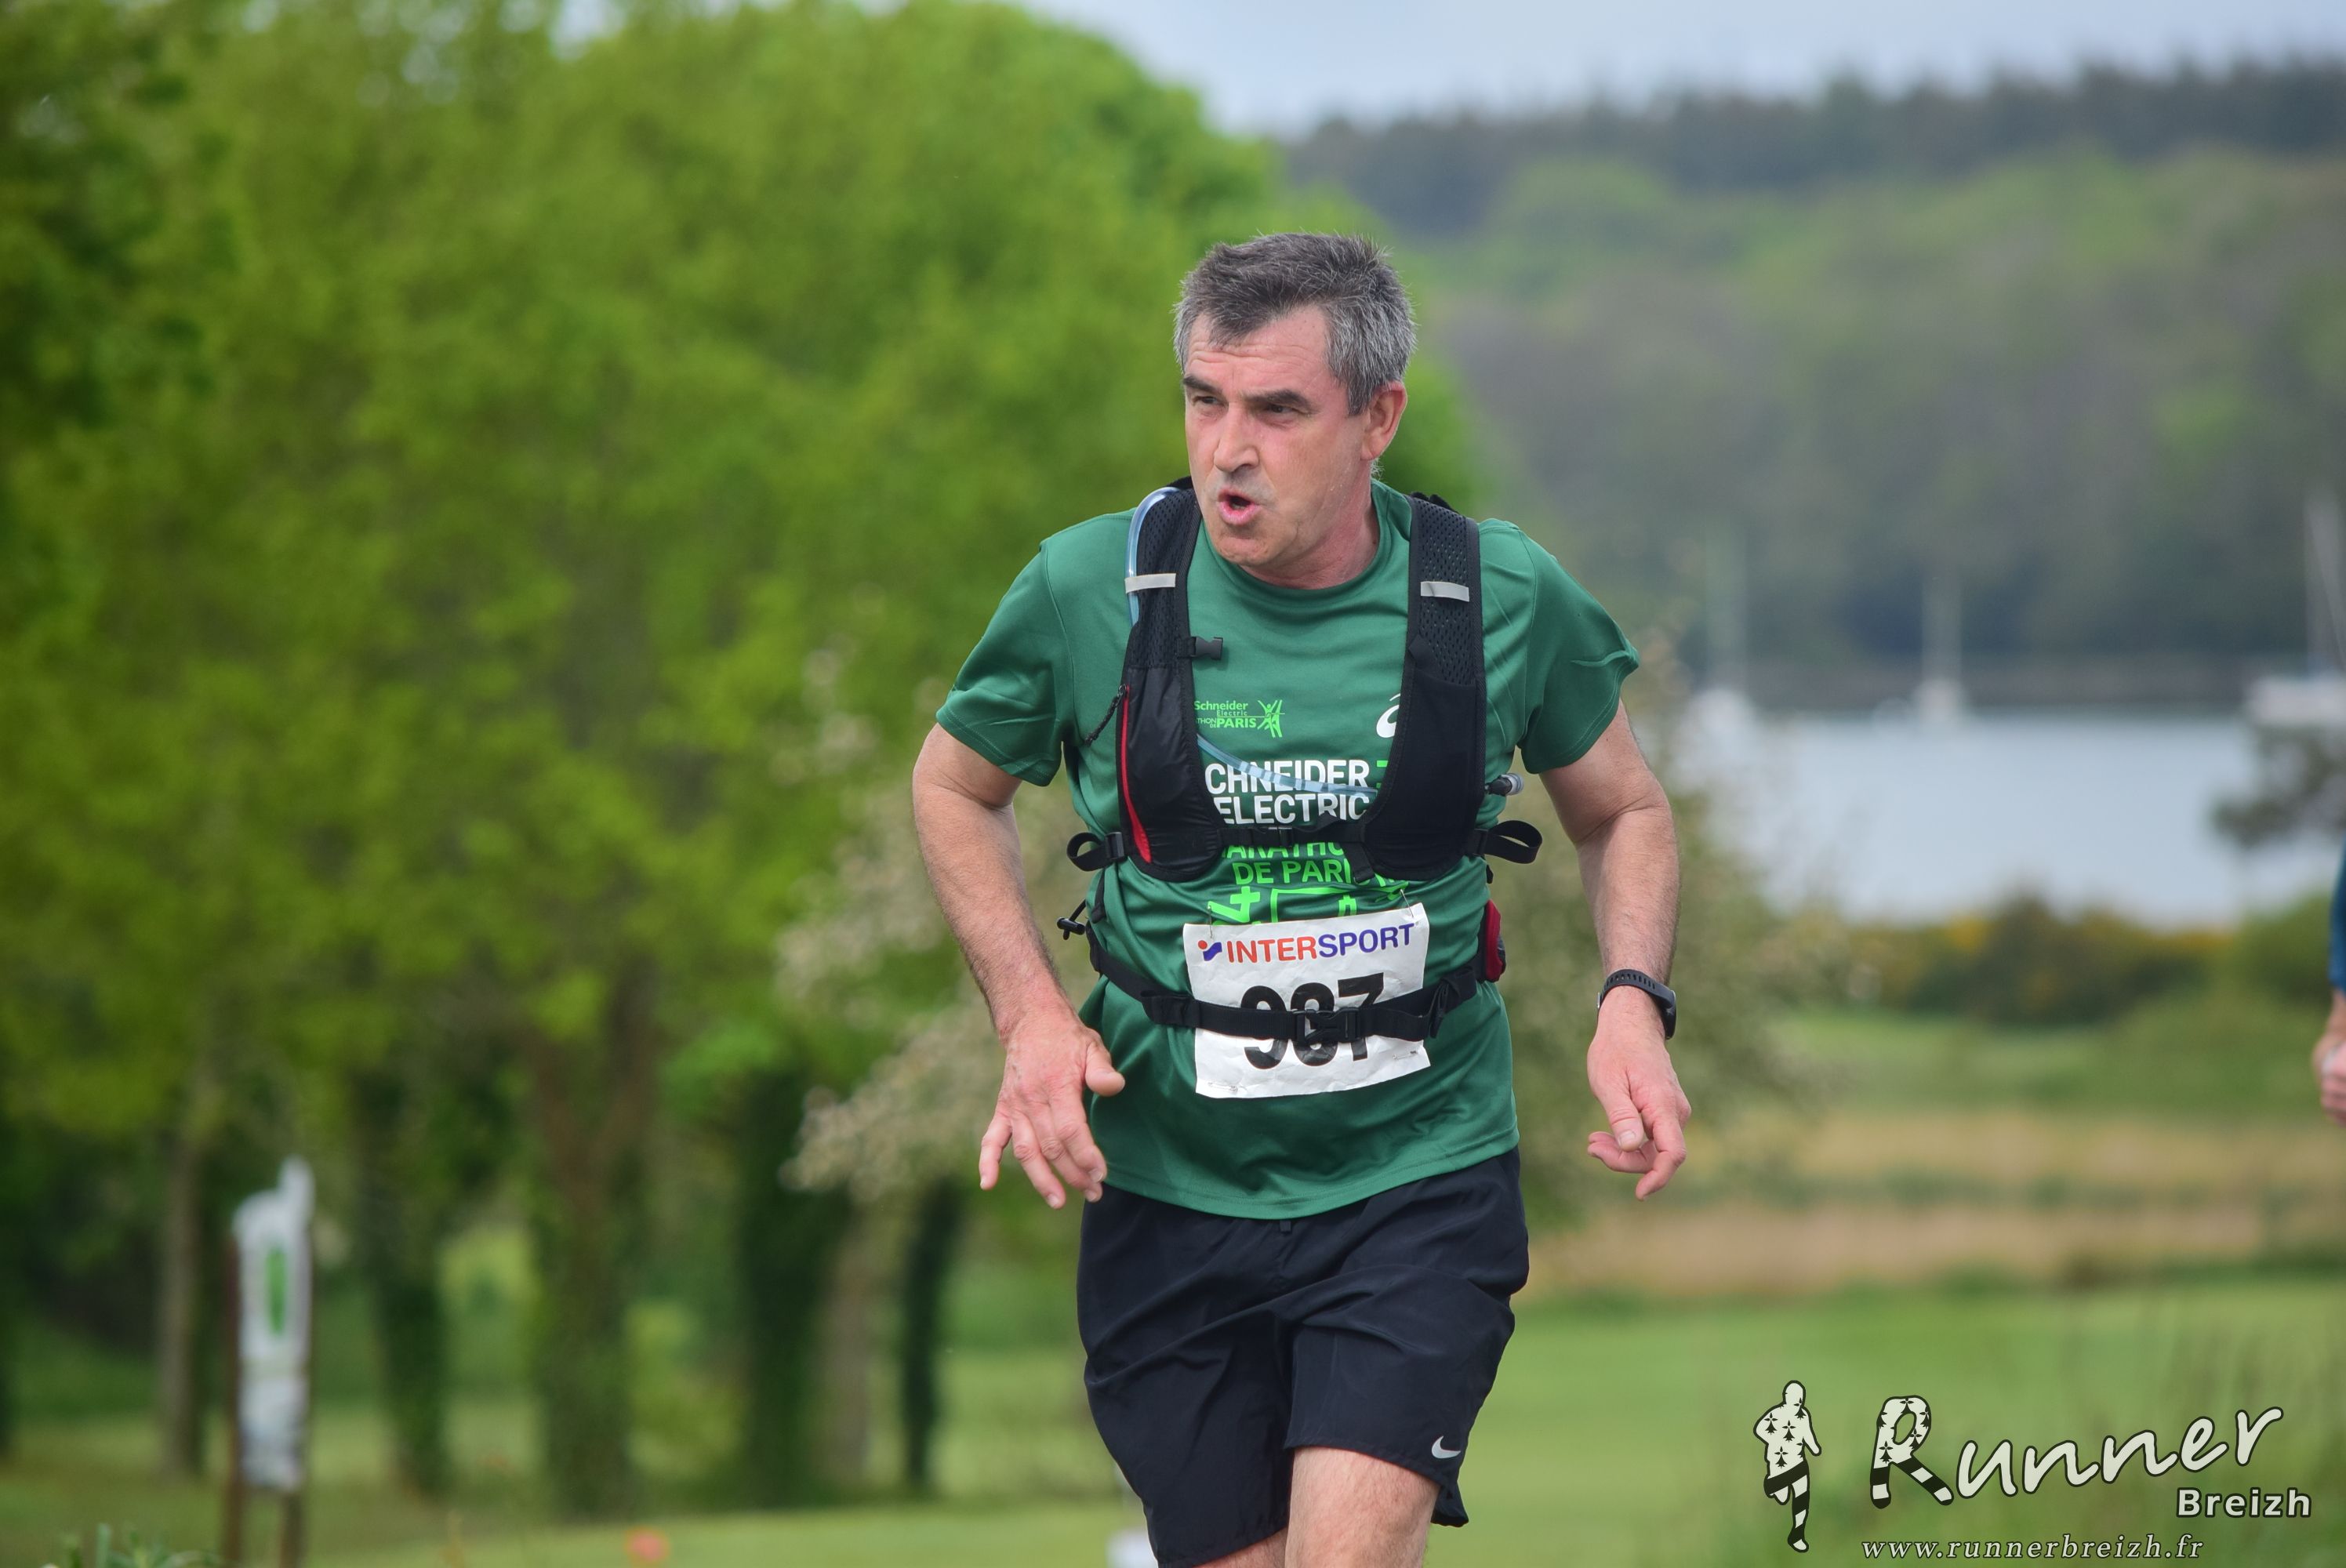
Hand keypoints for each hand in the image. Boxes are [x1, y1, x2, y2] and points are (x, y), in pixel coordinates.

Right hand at [979, 1006, 1125, 1207]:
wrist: (1032, 1022)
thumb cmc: (1068, 1039)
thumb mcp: (1092, 1046)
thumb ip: (1102, 1069)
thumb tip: (1115, 1086)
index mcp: (1056, 1085)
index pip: (1071, 1130)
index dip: (1085, 1155)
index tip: (1101, 1174)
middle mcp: (1032, 1099)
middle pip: (1051, 1146)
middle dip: (1073, 1173)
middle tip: (1094, 1192)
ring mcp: (1015, 1106)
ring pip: (1025, 1150)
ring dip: (1041, 1179)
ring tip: (1058, 1201)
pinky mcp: (1004, 1109)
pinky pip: (991, 1138)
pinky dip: (987, 1161)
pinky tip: (988, 1184)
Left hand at [1586, 987, 1690, 1198]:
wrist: (1631, 1021)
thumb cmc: (1616, 1048)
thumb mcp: (1608, 1081)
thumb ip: (1621, 1115)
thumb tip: (1630, 1147)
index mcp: (1662, 1105)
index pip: (1672, 1153)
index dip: (1658, 1177)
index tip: (1639, 1193)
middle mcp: (1675, 1111)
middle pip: (1657, 1155)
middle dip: (1624, 1161)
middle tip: (1591, 1147)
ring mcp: (1671, 1110)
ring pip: (1652, 1147)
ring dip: (1623, 1151)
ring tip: (1593, 1142)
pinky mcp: (1663, 1109)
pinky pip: (1651, 1136)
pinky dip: (1629, 1140)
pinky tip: (1604, 1136)